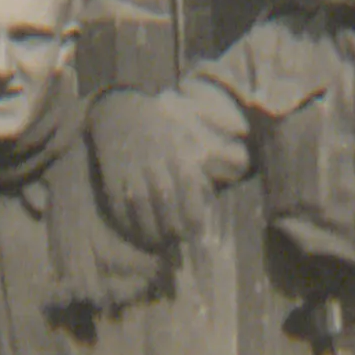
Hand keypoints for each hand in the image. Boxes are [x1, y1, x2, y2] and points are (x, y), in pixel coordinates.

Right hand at [89, 91, 213, 246]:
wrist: (121, 112)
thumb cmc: (164, 126)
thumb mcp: (191, 129)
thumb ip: (214, 148)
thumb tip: (242, 157)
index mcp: (179, 150)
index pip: (189, 184)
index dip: (193, 212)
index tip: (198, 231)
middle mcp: (155, 159)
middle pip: (165, 198)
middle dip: (173, 225)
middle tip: (179, 241)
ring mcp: (132, 167)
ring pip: (141, 204)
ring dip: (150, 229)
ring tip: (159, 243)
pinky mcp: (112, 174)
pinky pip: (118, 203)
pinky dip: (126, 221)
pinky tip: (135, 232)